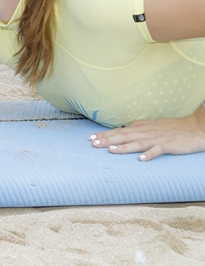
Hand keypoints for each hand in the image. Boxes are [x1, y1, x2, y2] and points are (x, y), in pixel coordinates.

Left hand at [89, 112, 204, 160]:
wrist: (194, 127)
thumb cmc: (172, 128)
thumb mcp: (151, 126)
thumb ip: (137, 129)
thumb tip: (123, 130)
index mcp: (141, 128)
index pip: (119, 131)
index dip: (105, 134)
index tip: (91, 138)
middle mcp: (146, 132)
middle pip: (124, 136)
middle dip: (108, 140)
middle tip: (93, 144)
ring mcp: (157, 139)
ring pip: (137, 143)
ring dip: (123, 147)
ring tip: (111, 150)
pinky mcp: (168, 145)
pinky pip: (158, 150)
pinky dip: (149, 154)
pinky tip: (141, 159)